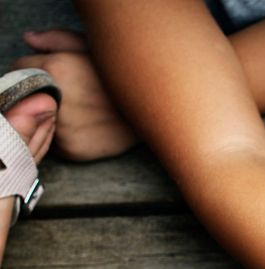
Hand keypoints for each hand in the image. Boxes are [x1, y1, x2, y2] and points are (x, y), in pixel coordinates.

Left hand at [13, 29, 137, 160]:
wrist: (159, 110)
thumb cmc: (126, 75)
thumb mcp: (95, 47)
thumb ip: (59, 39)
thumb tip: (30, 42)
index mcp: (56, 70)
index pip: (21, 67)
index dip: (39, 68)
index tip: (57, 71)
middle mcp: (57, 102)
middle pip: (29, 94)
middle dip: (45, 91)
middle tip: (74, 91)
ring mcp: (64, 129)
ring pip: (40, 118)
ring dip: (53, 114)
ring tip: (83, 109)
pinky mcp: (74, 149)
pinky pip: (56, 140)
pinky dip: (66, 134)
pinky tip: (89, 126)